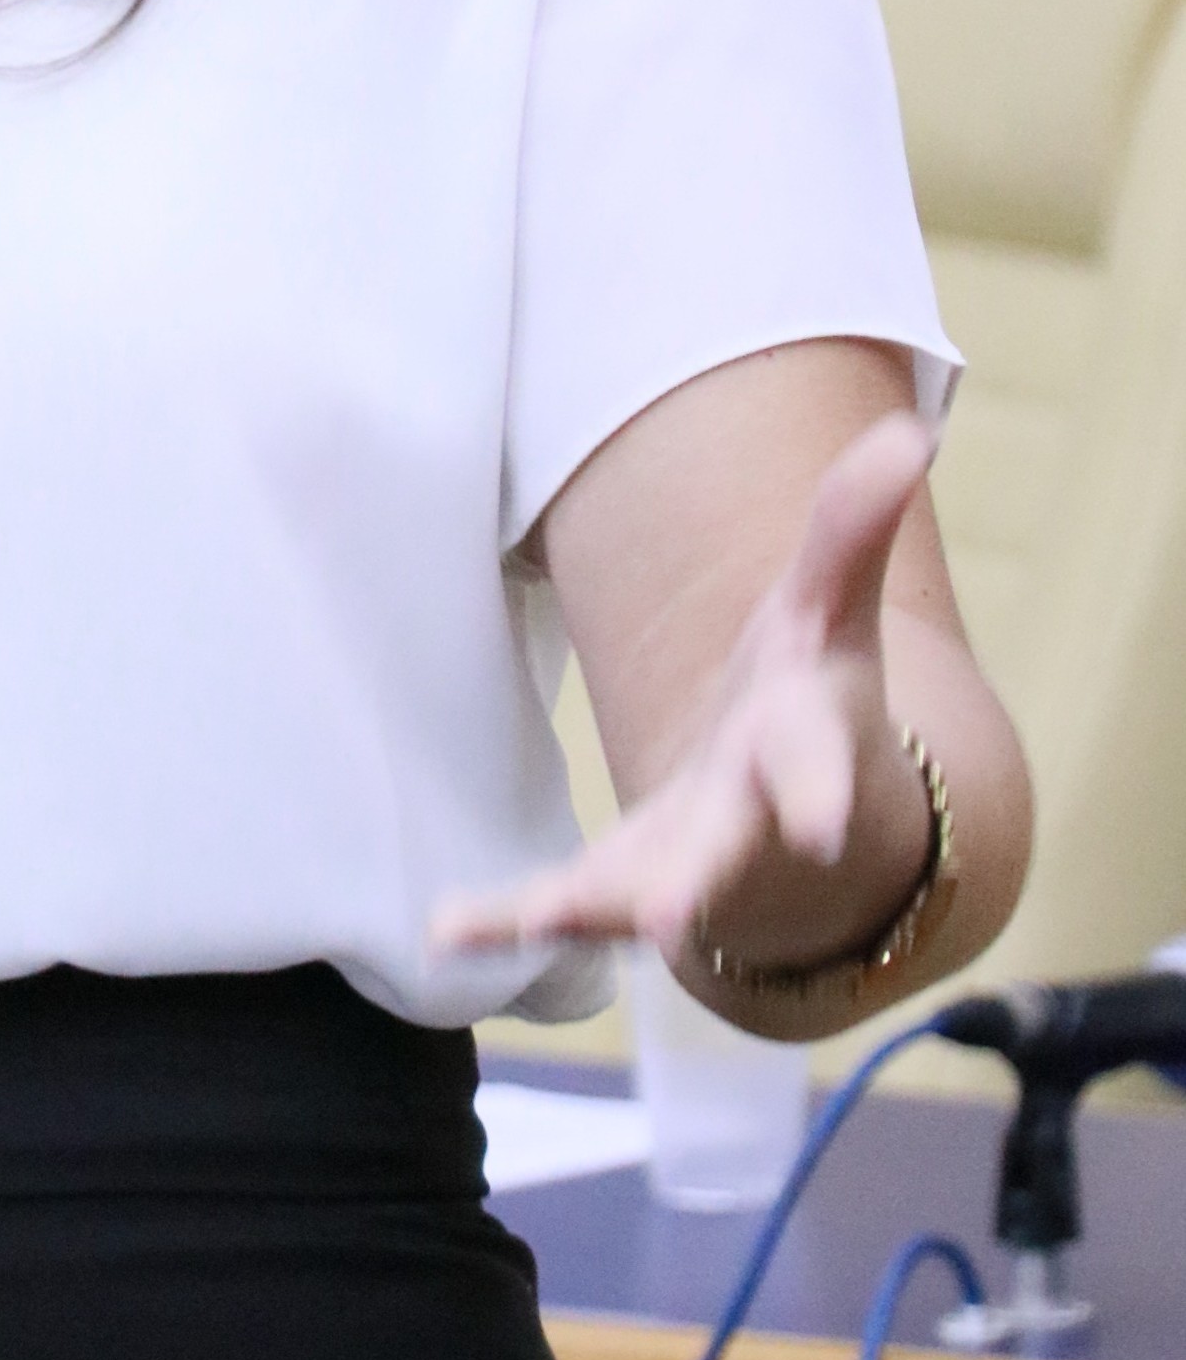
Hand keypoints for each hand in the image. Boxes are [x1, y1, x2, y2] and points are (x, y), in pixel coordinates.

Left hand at [430, 410, 938, 976]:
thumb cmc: (810, 700)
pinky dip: (504, 921)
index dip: (820, 795)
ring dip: (585, 907)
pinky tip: (445, 929)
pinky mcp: (619, 887)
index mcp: (801, 749)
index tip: (820, 825)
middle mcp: (746, 825)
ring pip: (634, 895)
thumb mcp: (831, 609)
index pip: (816, 767)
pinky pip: (557, 911)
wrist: (804, 837)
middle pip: (724, 855)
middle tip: (669, 917)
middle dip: (699, 882)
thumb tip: (915, 430)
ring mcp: (682, 868)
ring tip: (529, 917)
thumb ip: (853, 527)